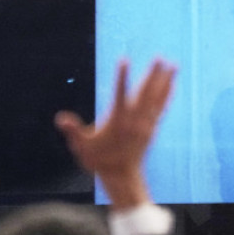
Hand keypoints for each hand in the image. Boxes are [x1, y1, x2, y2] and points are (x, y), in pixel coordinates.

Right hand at [55, 58, 176, 208]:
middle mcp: (134, 119)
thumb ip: (72, 131)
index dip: (121, 76)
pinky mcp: (151, 128)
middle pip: (144, 92)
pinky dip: (167, 95)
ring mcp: (145, 123)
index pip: (119, 93)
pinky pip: (161, 107)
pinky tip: (172, 84)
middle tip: (159, 56)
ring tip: (173, 64)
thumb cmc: (99, 161)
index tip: (124, 60)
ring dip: (164, 80)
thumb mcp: (81, 147)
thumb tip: (60, 118)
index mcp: (117, 120)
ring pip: (156, 98)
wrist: (121, 177)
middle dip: (152, 74)